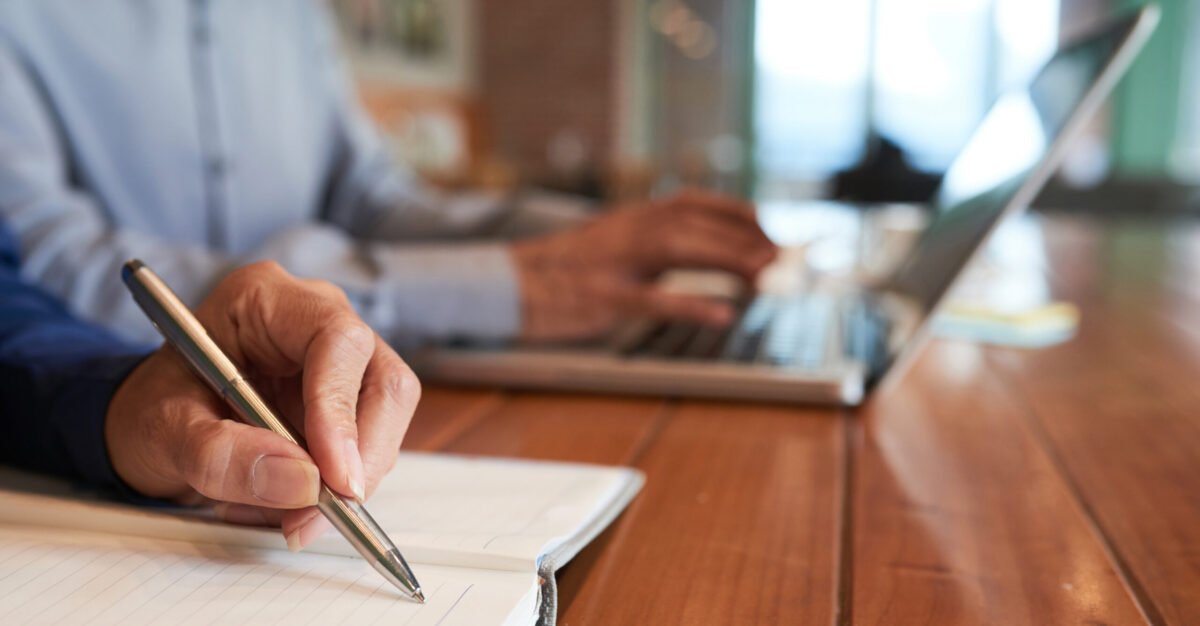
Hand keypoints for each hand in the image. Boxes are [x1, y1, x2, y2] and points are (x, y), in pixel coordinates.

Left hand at [105, 261, 420, 549]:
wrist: (152, 424)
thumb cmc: (154, 409)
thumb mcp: (163, 431)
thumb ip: (220, 454)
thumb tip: (302, 482)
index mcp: (266, 300)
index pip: (336, 340)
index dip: (341, 409)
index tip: (333, 477)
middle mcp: (317, 319)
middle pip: (381, 380)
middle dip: (360, 455)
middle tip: (322, 512)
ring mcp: (342, 360)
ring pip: (386, 417)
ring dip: (350, 479)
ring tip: (287, 516)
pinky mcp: (351, 400)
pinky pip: (372, 445)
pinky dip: (338, 487)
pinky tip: (288, 502)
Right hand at [511, 190, 777, 340]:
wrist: (509, 284)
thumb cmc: (564, 270)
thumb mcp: (612, 243)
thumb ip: (653, 240)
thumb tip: (703, 244)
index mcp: (632, 217)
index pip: (694, 203)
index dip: (736, 213)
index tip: (769, 230)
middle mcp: (627, 230)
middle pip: (695, 222)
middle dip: (743, 238)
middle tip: (779, 258)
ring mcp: (614, 262)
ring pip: (680, 248)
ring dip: (727, 259)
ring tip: (762, 276)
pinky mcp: (603, 296)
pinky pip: (654, 298)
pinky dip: (693, 303)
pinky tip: (723, 314)